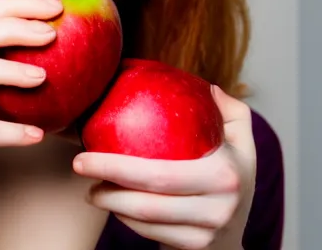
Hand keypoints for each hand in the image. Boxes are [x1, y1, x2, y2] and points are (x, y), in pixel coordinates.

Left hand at [72, 85, 254, 248]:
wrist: (237, 236)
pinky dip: (126, 220)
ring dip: (111, 205)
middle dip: (106, 184)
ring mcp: (205, 234)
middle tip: (79, 167)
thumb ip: (229, 110)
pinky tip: (112, 203)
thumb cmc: (234, 177)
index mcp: (224, 174)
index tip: (86, 153)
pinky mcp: (194, 249)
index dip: (117, 167)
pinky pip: (150, 234)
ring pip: (146, 221)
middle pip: (148, 201)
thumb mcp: (242, 141)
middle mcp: (217, 208)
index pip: (160, 173)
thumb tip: (204, 86)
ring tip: (90, 188)